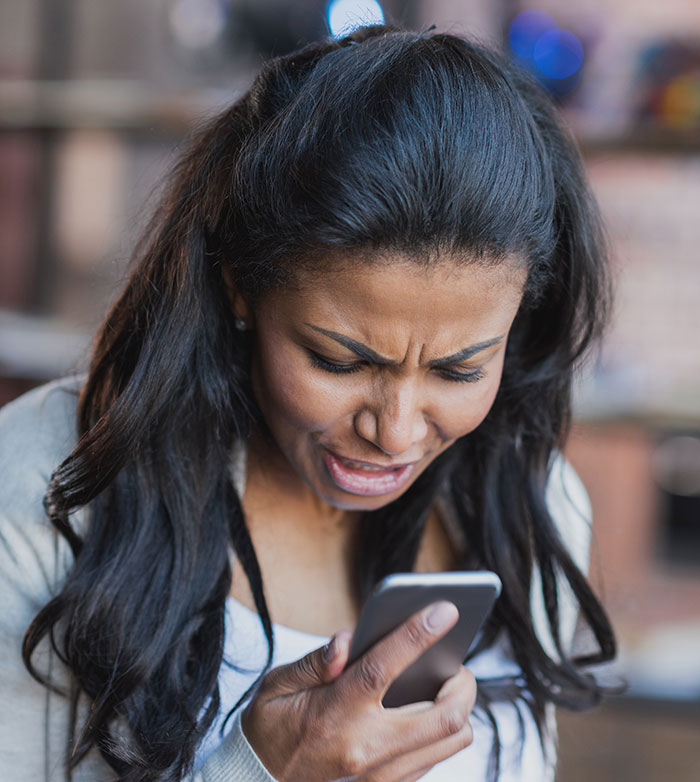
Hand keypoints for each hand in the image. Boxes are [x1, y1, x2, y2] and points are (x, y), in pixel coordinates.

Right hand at [241, 601, 476, 781]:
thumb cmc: (270, 729)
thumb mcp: (276, 686)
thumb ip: (314, 662)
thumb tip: (347, 640)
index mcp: (335, 713)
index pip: (382, 668)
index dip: (417, 635)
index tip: (444, 610)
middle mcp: (365, 747)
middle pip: (441, 716)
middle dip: (463, 683)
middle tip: (458, 662)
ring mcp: (380, 774)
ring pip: (448, 741)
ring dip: (458, 709)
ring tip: (446, 685)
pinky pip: (434, 759)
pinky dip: (442, 732)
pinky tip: (426, 711)